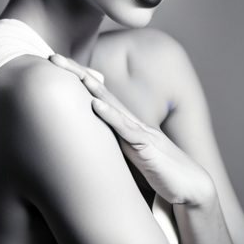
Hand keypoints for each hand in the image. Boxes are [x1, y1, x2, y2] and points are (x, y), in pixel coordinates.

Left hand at [49, 54, 215, 207]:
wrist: (190, 187)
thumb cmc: (158, 172)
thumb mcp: (128, 157)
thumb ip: (112, 146)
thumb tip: (87, 147)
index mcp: (123, 123)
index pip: (96, 95)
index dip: (78, 79)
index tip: (55, 65)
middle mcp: (130, 121)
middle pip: (99, 91)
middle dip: (77, 73)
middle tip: (53, 56)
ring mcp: (139, 132)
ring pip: (111, 104)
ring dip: (91, 87)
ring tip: (73, 71)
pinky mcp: (147, 148)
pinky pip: (127, 130)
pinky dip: (111, 116)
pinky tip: (96, 106)